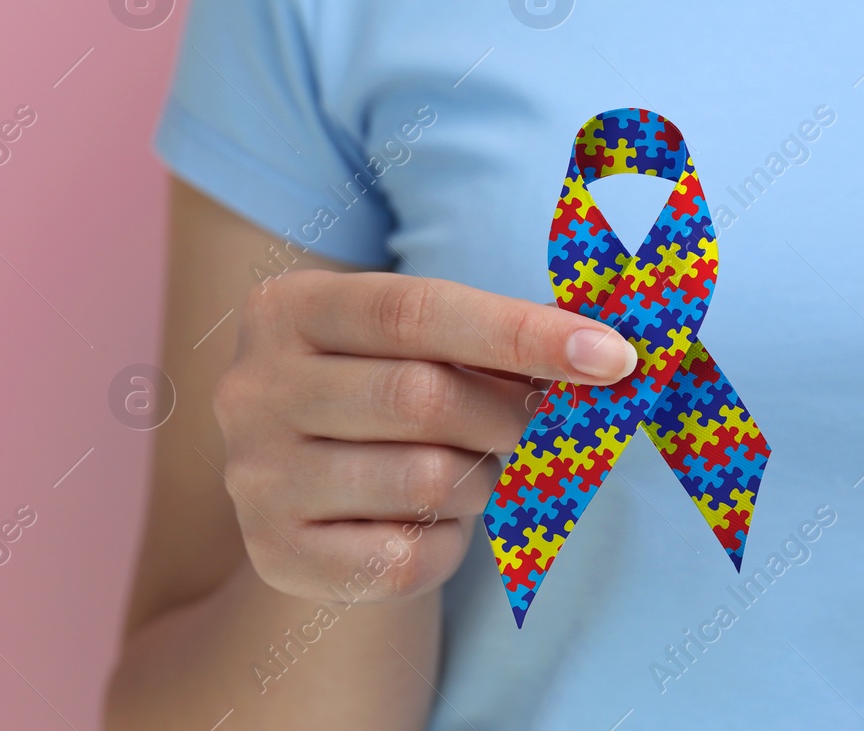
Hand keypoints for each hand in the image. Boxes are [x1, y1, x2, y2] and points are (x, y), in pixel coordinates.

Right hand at [212, 270, 637, 604]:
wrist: (310, 497)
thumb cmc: (385, 398)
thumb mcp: (415, 345)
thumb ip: (488, 338)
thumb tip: (599, 350)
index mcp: (285, 308)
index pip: (414, 308)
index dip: (519, 331)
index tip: (612, 355)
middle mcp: (251, 387)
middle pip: (421, 396)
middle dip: (508, 416)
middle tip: (540, 427)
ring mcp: (255, 475)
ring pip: (424, 480)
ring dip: (479, 481)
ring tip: (470, 473)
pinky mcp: (276, 554)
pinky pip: (405, 556)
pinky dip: (449, 544)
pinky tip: (434, 524)